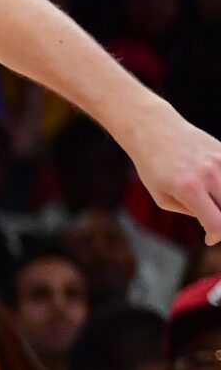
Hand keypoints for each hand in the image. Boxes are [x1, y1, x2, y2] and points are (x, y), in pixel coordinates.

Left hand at [121, 115, 220, 245]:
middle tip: (212, 222)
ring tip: (211, 204)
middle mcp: (209, 174)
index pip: (218, 222)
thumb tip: (214, 223)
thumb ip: (190, 211)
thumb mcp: (162, 197)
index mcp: (189, 189)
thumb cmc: (153, 167)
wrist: (155, 130)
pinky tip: (213, 191)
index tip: (209, 239)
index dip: (216, 236)